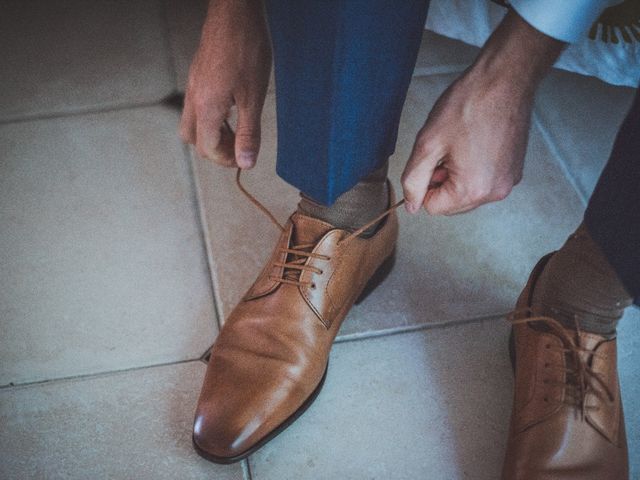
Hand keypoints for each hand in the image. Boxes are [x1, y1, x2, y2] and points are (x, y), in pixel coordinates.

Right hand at [179, 0, 270, 168]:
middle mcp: (193, 98)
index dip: (227, 159)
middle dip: (217, 149)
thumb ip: (249, 133)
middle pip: (194, 140)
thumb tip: (246, 163)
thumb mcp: (254, 97)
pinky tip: (231, 108)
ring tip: (237, 128)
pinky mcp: (197, 75)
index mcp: (206, 108)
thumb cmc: (247, 50)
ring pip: (192, 123)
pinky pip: (196, 106)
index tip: (245, 157)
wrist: (235, 12)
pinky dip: (211, 117)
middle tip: (240, 145)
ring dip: (213, 133)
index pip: (208, 149)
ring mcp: (193, 86)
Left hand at [401, 10, 563, 214]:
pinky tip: (476, 143)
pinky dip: (474, 170)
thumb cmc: (468, 105)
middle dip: (442, 181)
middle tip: (446, 150)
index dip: (425, 183)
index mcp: (473, 190)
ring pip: (467, 194)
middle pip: (452, 205)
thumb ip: (414, 180)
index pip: (433, 208)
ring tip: (462, 145)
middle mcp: (495, 192)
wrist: (504, 80)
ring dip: (457, 176)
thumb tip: (411, 206)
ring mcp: (508, 182)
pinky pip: (484, 182)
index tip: (432, 159)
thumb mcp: (428, 143)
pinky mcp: (515, 171)